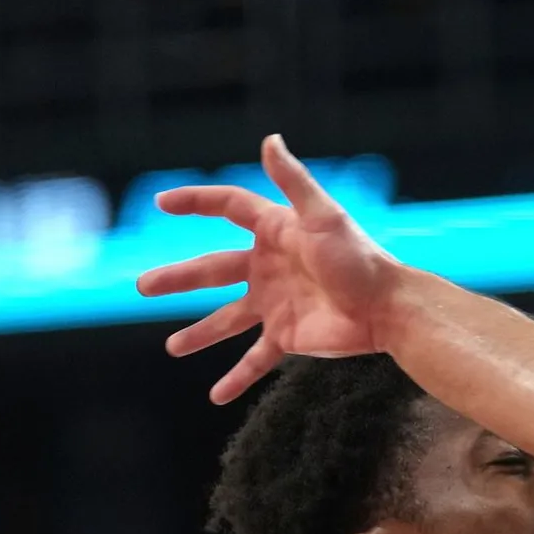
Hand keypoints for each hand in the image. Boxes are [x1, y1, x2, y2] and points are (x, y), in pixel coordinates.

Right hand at [136, 135, 403, 403]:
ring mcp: (276, 305)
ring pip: (227, 320)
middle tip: (143, 286)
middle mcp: (270, 268)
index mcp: (275, 234)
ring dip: (199, 334)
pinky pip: (256, 360)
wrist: (390, 310)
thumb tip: (269, 138)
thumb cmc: (361, 260)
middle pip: (212, 270)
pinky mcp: (288, 337)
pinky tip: (216, 395)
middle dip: (178, 278)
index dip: (198, 203)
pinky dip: (237, 377)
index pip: (229, 209)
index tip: (164, 203)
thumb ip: (293, 182)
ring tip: (172, 347)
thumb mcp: (324, 218)